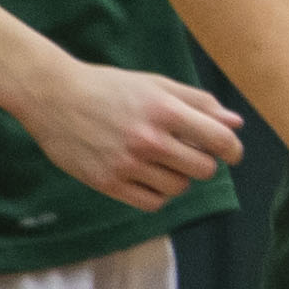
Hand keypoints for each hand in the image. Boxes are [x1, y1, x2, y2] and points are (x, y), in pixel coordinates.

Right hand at [10, 56, 244, 209]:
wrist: (53, 96)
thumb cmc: (109, 87)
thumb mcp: (156, 85)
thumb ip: (199, 104)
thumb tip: (236, 123)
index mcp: (164, 111)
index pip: (220, 141)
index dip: (233, 150)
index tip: (231, 153)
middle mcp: (148, 140)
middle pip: (203, 169)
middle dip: (203, 162)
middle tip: (189, 152)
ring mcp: (127, 164)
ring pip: (179, 188)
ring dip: (179, 178)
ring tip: (163, 162)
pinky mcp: (107, 183)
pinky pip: (152, 203)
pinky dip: (158, 194)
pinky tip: (149, 177)